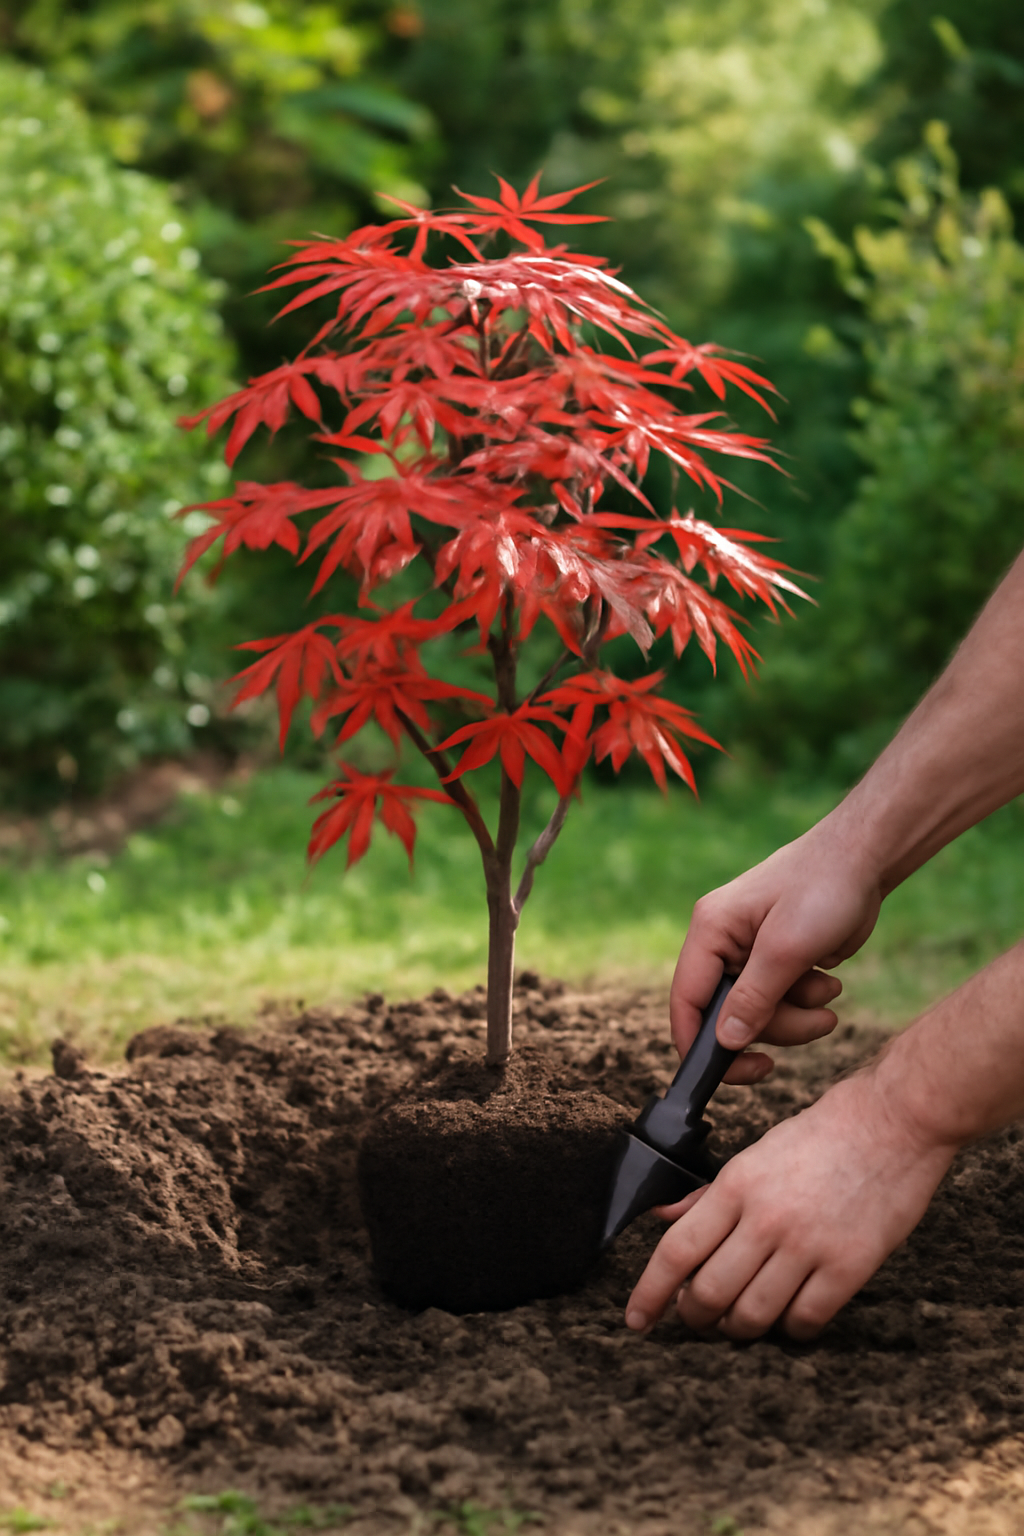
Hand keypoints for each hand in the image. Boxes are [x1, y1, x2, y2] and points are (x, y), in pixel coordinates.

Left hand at [624, 1066, 955, 1340]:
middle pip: (708, 1293)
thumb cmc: (824, 1134)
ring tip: (739, 1321)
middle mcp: (766, 1218)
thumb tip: (664, 1217)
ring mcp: (808, 1245)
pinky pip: (805, 1321)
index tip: (637, 1319)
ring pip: (752, 1315)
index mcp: (737, 1184)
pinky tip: (789, 1316)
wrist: (895, 1121)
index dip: (650, 1293)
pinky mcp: (850, 1266)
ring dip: (738, 1329)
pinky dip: (790, 1329)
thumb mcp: (756, 1153)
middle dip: (694, 1316)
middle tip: (697, 1317)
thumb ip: (710, 1193)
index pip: (677, 1251)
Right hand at [672, 818, 884, 1083]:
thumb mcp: (787, 949)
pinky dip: (807, 1001)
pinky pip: (782, 1003)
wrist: (866, 860)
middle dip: (774, 1026)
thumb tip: (725, 1043)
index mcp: (709, 931)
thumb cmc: (823, 888)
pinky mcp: (777, 960)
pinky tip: (829, 979)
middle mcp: (722, 944)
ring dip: (798, 1016)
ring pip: (759, 1015)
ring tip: (830, 993)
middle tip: (816, 1024)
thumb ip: (753, 998)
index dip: (700, 1044)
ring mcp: (750, 953)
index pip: (686, 1000)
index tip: (731, 1074)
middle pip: (728, 1016)